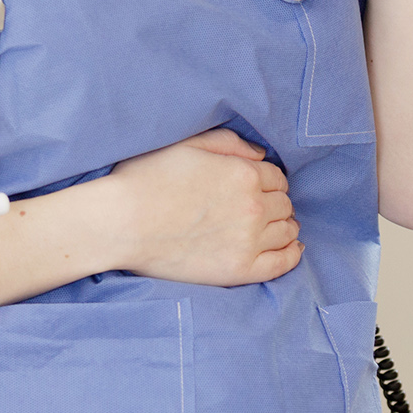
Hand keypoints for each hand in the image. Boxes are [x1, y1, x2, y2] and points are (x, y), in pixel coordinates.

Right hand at [107, 129, 302, 285]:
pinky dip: (292, 255)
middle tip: (260, 208)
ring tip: (273, 228)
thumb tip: (261, 154)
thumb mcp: (188, 145)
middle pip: (284, 204)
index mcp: (244, 173)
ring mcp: (249, 240)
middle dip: (275, 203)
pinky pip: (282, 264)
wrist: (121, 224)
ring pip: (287, 231)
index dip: (267, 182)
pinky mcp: (240, 270)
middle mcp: (254, 206)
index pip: (276, 177)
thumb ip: (230, 143)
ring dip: (284, 226)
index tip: (256, 188)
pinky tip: (291, 249)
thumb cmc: (147, 180)